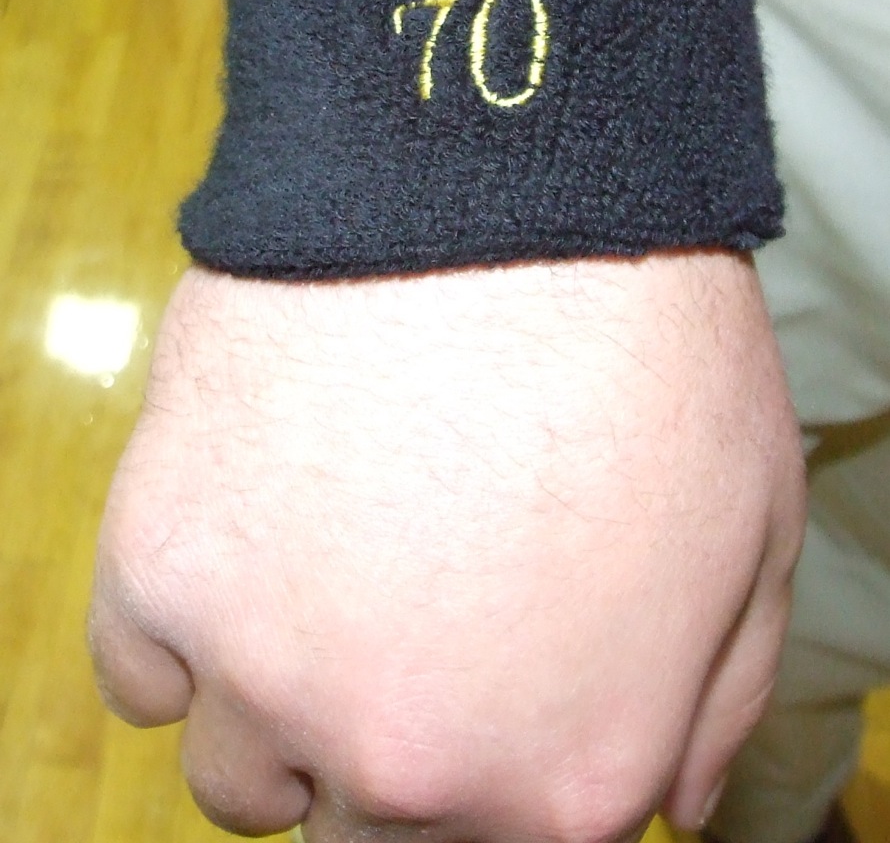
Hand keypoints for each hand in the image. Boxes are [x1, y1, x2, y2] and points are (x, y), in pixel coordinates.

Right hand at [90, 252, 804, 839]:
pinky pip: (140, 671)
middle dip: (395, 737)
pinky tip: (245, 534)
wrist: (504, 190)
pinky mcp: (161, 569)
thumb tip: (667, 803)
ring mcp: (267, 675)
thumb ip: (719, 703)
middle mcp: (406, 767)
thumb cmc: (648, 348)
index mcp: (561, 784)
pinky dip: (180, 626)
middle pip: (366, 828)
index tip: (490, 674)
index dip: (503, 747)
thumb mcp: (756, 529)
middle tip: (412, 607)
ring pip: (242, 774)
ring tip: (326, 568)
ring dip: (278, 704)